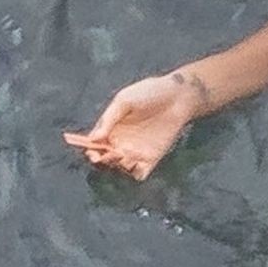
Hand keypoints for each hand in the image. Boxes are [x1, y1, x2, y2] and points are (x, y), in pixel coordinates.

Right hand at [64, 72, 200, 180]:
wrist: (178, 97)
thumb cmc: (149, 92)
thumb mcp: (124, 100)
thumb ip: (109, 118)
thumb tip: (93, 138)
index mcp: (111, 128)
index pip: (94, 144)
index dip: (90, 150)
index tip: (91, 152)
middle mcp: (120, 142)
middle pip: (104, 159)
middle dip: (102, 160)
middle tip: (109, 154)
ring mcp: (135, 151)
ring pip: (120, 168)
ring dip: (119, 166)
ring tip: (125, 154)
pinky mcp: (151, 158)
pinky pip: (139, 174)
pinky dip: (136, 173)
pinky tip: (137, 164)